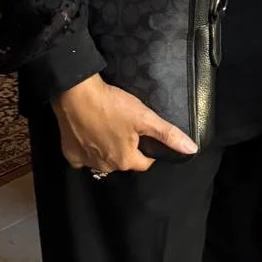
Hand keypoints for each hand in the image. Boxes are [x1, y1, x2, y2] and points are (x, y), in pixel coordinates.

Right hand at [51, 75, 197, 174]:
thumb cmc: (112, 105)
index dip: (147, 149)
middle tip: (124, 127)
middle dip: (126, 149)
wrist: (76, 94)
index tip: (144, 135)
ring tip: (107, 128)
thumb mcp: (145, 118)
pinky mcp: (70, 154)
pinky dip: (86, 149)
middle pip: (123, 161)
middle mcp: (106, 167)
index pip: (145, 162)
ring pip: (103, 160)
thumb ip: (168, 134)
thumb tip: (192, 149)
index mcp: (125, 160)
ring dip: (107, 150)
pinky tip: (89, 134)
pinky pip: (82, 157)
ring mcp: (86, 162)